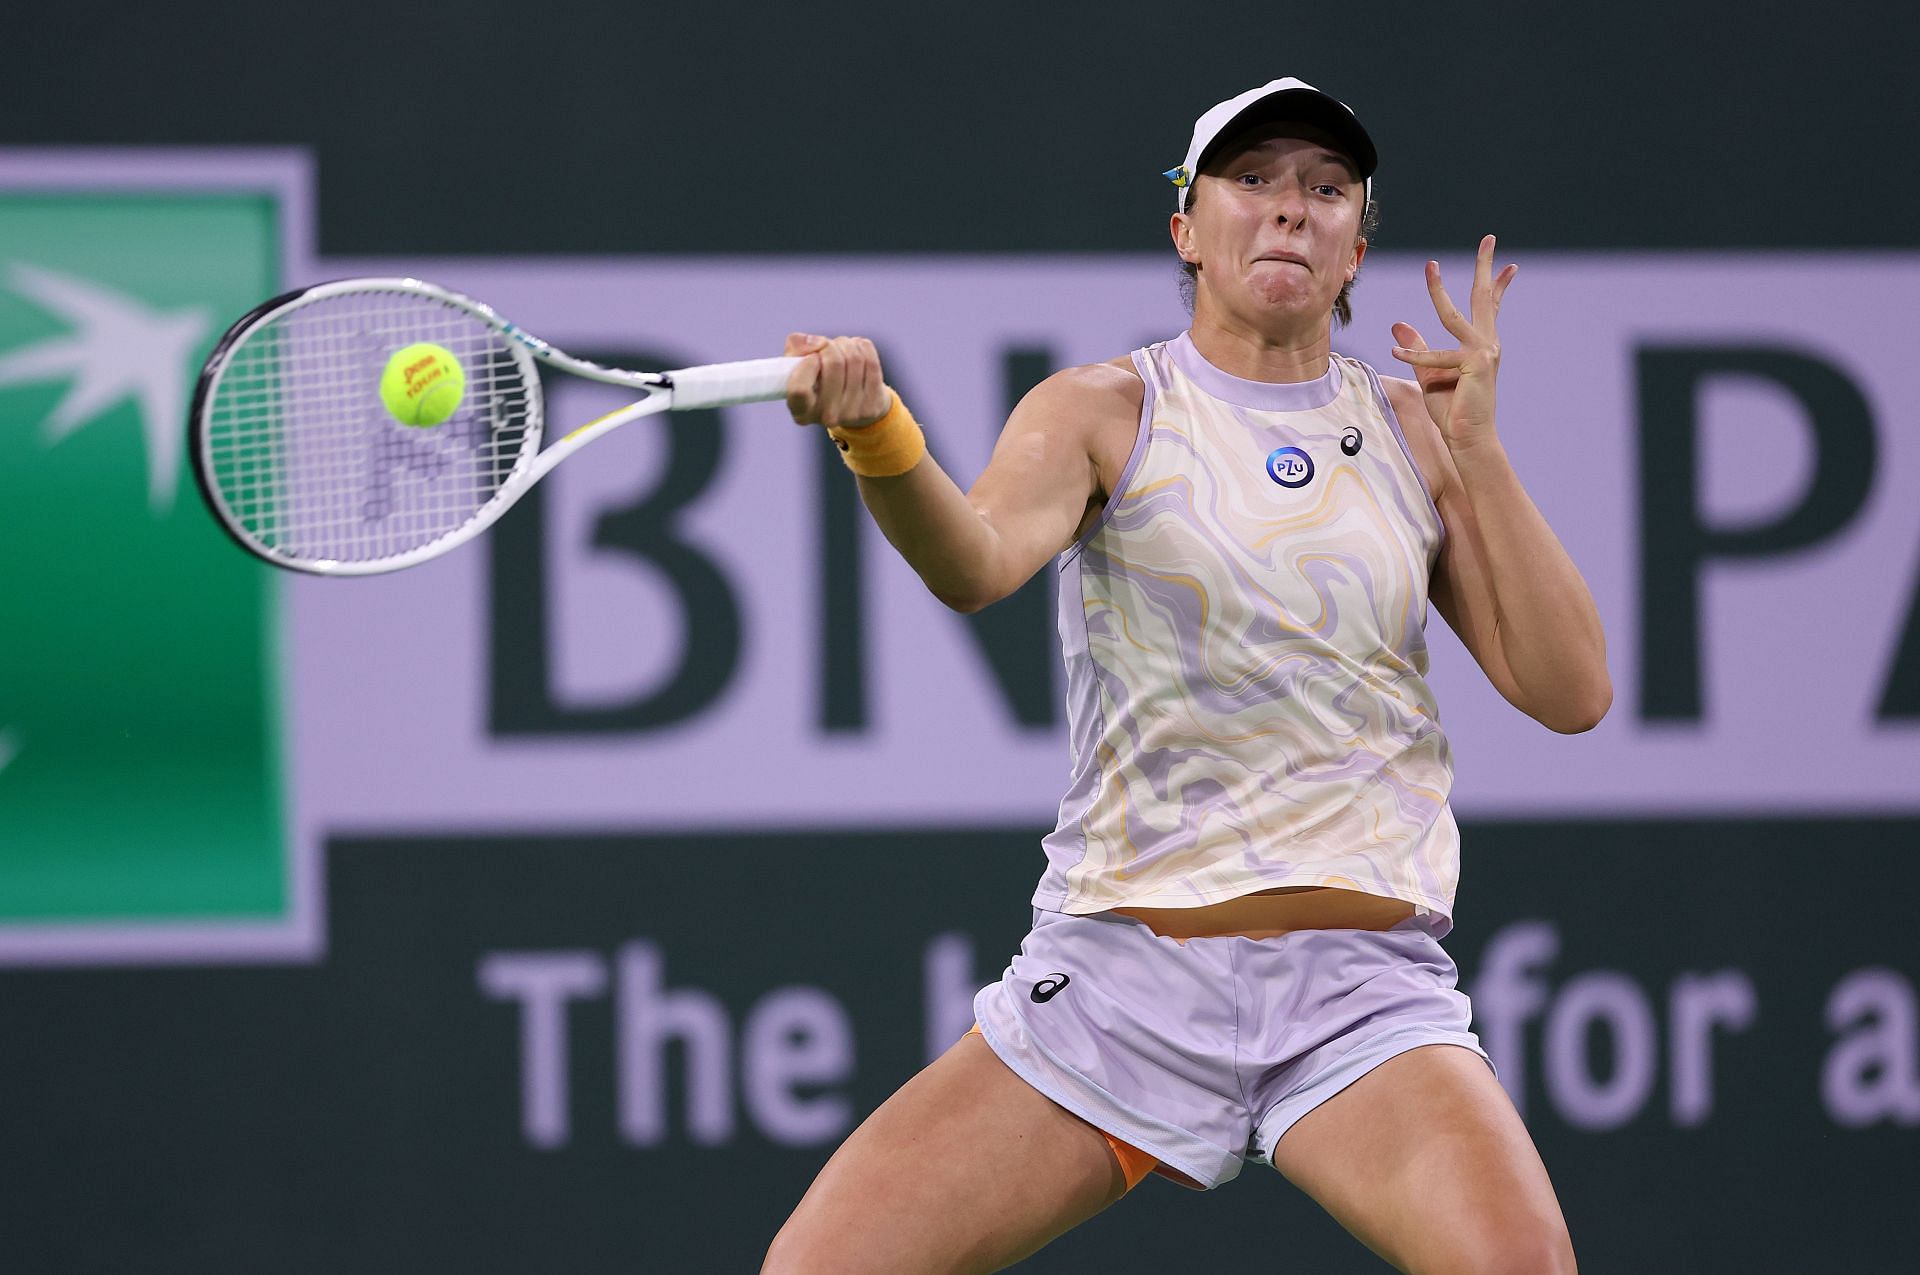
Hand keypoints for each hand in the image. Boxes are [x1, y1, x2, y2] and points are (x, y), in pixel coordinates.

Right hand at [783, 333, 892, 428]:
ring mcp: (852, 414)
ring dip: (846, 344)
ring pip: (854, 358)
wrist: (850, 403)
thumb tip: (817, 343)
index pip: (800, 389)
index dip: (807, 364)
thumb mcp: (796, 366)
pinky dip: (862, 347)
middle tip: (827, 347)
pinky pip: (870, 361)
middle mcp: (825, 417)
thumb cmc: (817, 380)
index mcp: (801, 412)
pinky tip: (857, 351)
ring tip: (841, 349)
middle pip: (833, 364)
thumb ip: (795, 348)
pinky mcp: (872, 406)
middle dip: (830, 346)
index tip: (811, 357)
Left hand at [1390, 235, 1516, 450]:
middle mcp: (1488, 344)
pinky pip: (1435, 357)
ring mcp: (1483, 353)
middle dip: (1485, 266)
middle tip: (1489, 238)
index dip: (1497, 284)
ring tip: (1430, 267)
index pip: (1491, 308)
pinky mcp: (1472, 366)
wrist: (1468, 439)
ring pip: (1454, 316)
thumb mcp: (1429, 374)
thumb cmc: (1453, 410)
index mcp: (1482, 345)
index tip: (1510, 264)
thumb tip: (1398, 326)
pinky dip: (1415, 355)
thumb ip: (1417, 348)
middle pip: (1484, 298)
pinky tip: (1395, 354)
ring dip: (1438, 290)